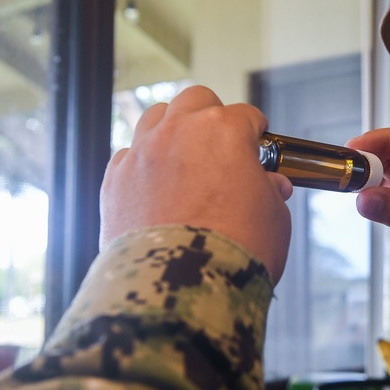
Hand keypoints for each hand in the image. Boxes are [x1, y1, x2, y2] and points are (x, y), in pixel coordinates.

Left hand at [100, 85, 292, 281]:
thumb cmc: (237, 252)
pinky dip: (143, 165)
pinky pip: (128, 156)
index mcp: (224, 131)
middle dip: (210, 116)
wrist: (184, 288)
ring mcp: (142, 154)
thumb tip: (270, 186)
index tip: (258, 144)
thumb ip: (271, 193)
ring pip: (155, 118)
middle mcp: (179, 132)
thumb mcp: (275, 219)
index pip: (246, 115)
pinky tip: (155, 187)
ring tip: (184, 157)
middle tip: (221, 143)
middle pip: (195, 101)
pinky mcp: (114, 182)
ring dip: (172, 130)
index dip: (256, 132)